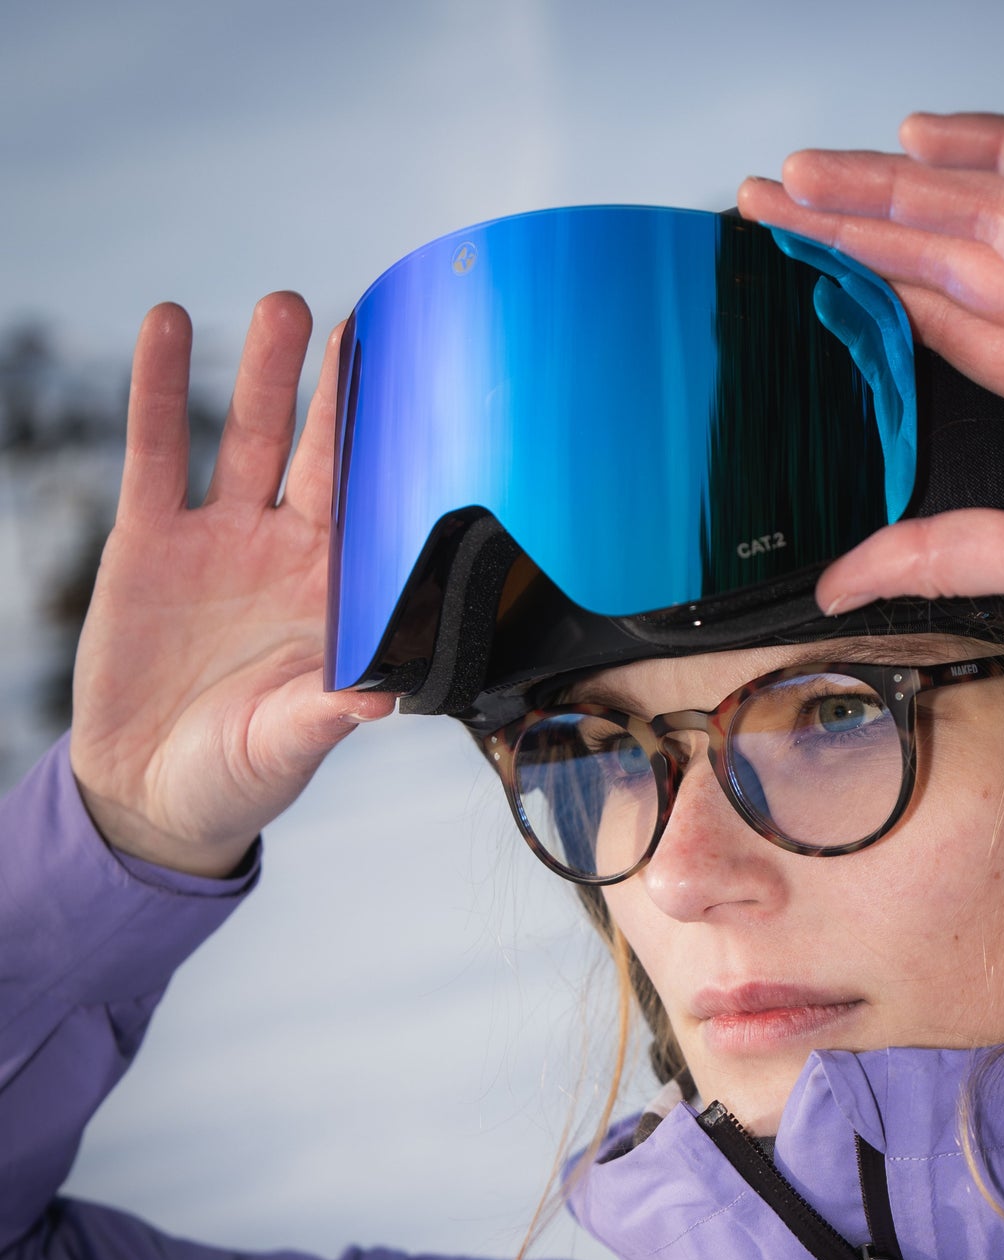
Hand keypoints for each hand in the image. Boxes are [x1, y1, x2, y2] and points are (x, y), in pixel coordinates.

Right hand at [69, 294, 393, 877]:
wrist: (151, 790)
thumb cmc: (239, 774)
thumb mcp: (286, 748)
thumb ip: (326, 716)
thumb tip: (382, 696)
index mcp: (337, 599)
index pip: (379, 516)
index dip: (401, 462)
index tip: (433, 400)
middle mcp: (289, 556)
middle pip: (324, 459)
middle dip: (343, 396)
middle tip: (370, 321)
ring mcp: (221, 540)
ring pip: (248, 439)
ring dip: (266, 375)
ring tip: (285, 305)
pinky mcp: (150, 540)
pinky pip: (156, 453)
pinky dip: (161, 391)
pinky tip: (167, 326)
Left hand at [738, 112, 1003, 641]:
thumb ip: (935, 554)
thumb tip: (840, 583)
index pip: (939, 314)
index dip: (866, 283)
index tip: (792, 268)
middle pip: (946, 252)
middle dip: (855, 223)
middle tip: (768, 202)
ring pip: (988, 209)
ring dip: (896, 185)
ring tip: (805, 174)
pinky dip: (1002, 147)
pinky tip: (922, 137)